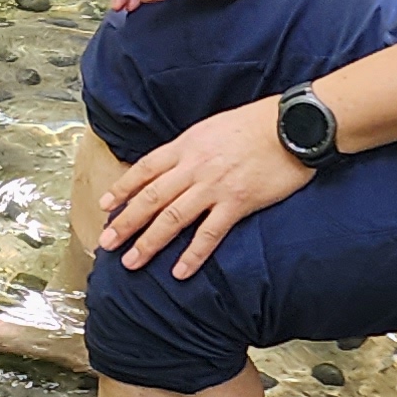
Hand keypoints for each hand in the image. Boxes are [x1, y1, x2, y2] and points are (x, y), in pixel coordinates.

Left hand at [93, 98, 312, 278]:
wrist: (291, 125)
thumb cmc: (255, 124)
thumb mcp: (212, 128)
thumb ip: (191, 148)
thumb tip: (173, 165)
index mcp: (186, 145)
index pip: (145, 169)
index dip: (123, 188)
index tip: (105, 206)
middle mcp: (194, 166)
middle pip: (151, 197)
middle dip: (125, 222)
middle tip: (106, 243)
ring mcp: (215, 186)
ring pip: (172, 218)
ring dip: (149, 242)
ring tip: (131, 262)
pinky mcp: (238, 202)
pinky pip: (209, 234)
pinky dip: (192, 255)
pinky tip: (179, 272)